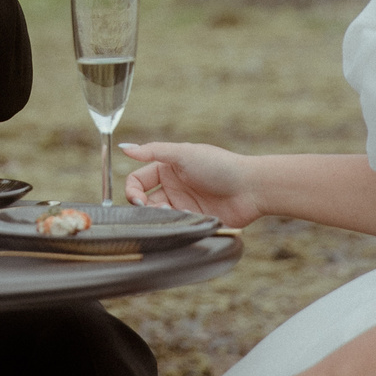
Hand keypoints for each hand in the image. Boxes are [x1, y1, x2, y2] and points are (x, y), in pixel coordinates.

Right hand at [121, 141, 262, 226]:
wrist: (251, 188)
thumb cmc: (219, 166)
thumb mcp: (184, 154)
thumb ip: (153, 151)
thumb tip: (124, 148)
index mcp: (167, 168)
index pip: (137, 181)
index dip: (133, 191)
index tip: (139, 200)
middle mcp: (173, 187)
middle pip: (143, 202)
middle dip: (146, 208)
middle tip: (160, 209)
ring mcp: (183, 205)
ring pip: (158, 216)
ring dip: (161, 217)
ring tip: (176, 215)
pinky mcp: (194, 221)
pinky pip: (175, 227)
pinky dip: (175, 226)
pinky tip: (188, 220)